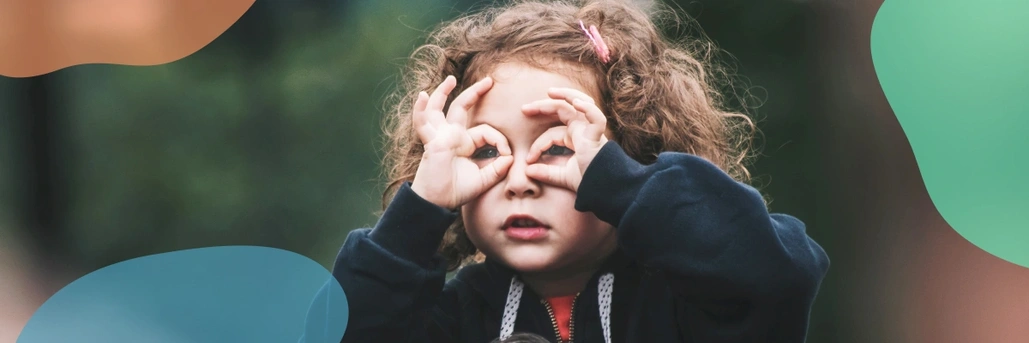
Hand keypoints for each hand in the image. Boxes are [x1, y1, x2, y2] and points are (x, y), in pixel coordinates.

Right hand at [410, 75, 513, 209]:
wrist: (438, 203)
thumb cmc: (456, 191)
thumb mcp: (483, 180)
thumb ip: (497, 169)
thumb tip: (510, 158)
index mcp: (464, 143)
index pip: (485, 131)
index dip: (500, 140)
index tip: (508, 155)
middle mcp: (451, 136)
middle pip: (461, 108)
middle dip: (475, 93)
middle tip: (489, 81)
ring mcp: (439, 137)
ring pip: (438, 109)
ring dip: (442, 93)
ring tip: (450, 79)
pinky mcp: (432, 142)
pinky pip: (423, 123)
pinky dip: (421, 109)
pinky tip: (422, 96)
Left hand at [521, 87, 608, 191]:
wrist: (604, 189)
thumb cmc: (588, 181)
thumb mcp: (562, 177)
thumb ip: (546, 173)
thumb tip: (527, 171)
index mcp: (575, 137)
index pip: (551, 133)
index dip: (538, 145)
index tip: (528, 160)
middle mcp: (582, 130)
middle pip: (562, 110)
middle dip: (543, 106)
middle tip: (524, 109)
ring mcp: (591, 130)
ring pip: (579, 103)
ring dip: (565, 95)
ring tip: (550, 92)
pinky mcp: (598, 135)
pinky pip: (596, 117)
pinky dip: (588, 108)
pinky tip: (576, 102)